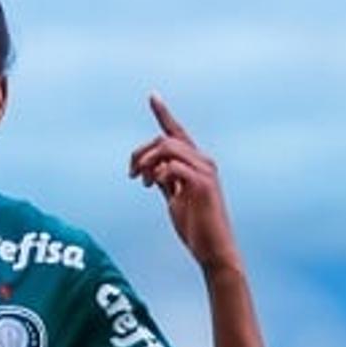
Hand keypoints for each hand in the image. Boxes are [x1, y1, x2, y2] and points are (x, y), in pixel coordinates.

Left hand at [129, 94, 239, 274]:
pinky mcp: (203, 184)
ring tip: (141, 180)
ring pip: (168, 148)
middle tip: (131, 173)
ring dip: (147, 161)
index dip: (164, 114)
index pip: (177, 133)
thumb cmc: (196, 228)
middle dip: (141, 152)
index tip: (152, 96)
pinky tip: (154, 186)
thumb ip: (165, 182)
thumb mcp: (175, 200)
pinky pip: (173, 167)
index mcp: (196, 163)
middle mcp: (203, 161)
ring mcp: (205, 171)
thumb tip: (151, 171)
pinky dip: (159, 173)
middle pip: (165, 138)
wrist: (214, 250)